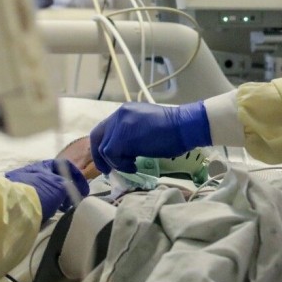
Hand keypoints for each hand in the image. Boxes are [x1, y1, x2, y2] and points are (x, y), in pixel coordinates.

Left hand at [5, 159, 89, 222]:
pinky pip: (38, 198)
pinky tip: (48, 212)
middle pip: (55, 178)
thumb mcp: (60, 186)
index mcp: (43, 165)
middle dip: (66, 189)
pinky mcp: (20, 197)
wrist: (14, 206)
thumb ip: (69, 184)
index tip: (84, 189)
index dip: (77, 176)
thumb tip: (71, 188)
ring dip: (57, 198)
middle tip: (72, 201)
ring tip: (61, 209)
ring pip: (47, 189)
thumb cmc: (40, 193)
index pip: (64, 165)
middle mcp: (33, 171)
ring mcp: (24, 184)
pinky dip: (46, 203)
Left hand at [89, 101, 210, 174]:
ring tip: (131, 166)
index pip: (104, 129)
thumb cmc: (172, 129)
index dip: (102, 146)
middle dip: (99, 156)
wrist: (184, 126)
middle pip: (97, 137)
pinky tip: (134, 167)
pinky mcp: (123, 139)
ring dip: (116, 162)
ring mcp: (120, 126)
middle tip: (107, 170)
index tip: (108, 160)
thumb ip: (130, 133)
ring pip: (104, 149)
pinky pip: (112, 156)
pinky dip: (121, 165)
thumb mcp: (145, 126)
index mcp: (124, 111)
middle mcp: (119, 115)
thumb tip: (123, 150)